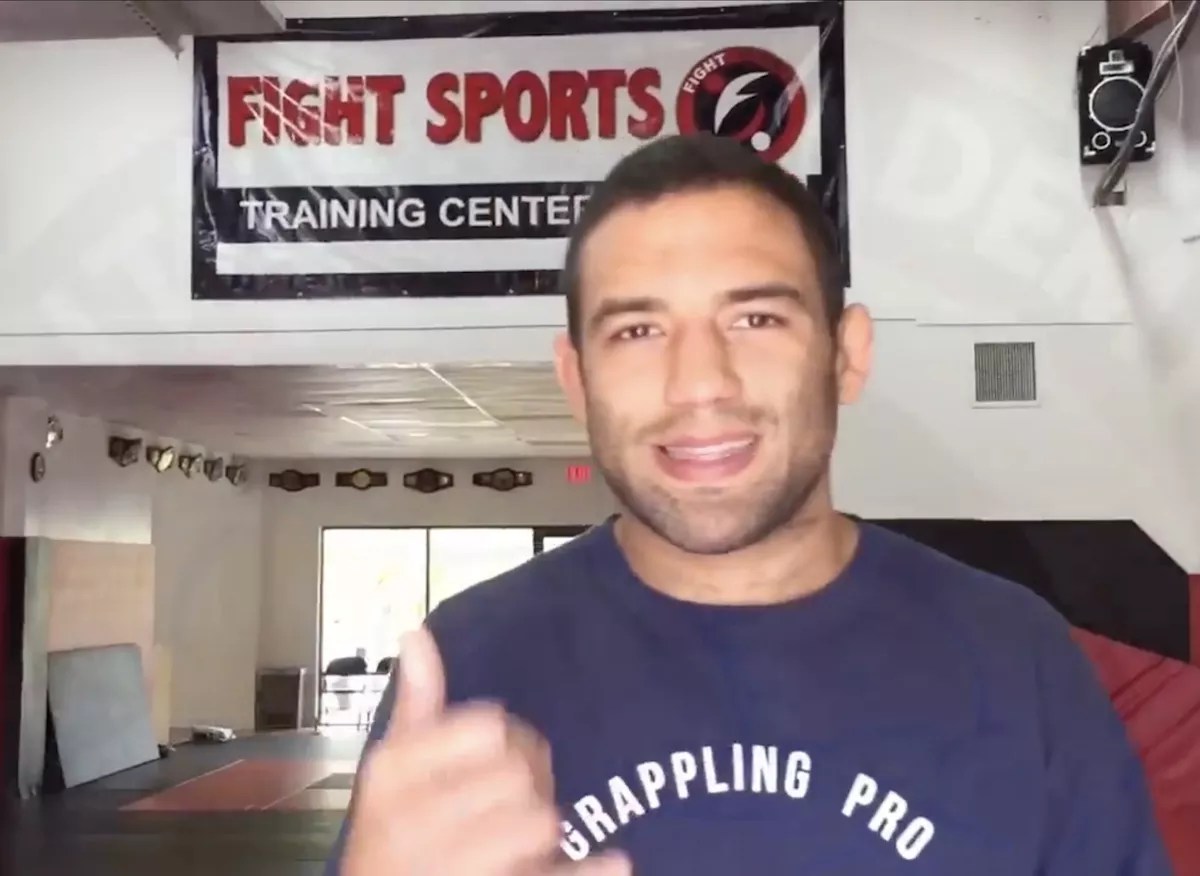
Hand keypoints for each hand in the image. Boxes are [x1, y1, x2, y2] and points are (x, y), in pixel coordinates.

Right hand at [340, 626, 630, 875]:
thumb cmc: (392, 842)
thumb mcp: (391, 774)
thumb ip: (415, 708)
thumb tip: (417, 635)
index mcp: (392, 776)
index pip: (490, 726)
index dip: (502, 738)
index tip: (492, 758)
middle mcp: (412, 823)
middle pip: (519, 771)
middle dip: (524, 786)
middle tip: (508, 805)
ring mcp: (453, 869)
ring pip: (543, 820)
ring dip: (543, 833)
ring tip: (516, 844)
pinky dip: (590, 870)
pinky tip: (613, 860)